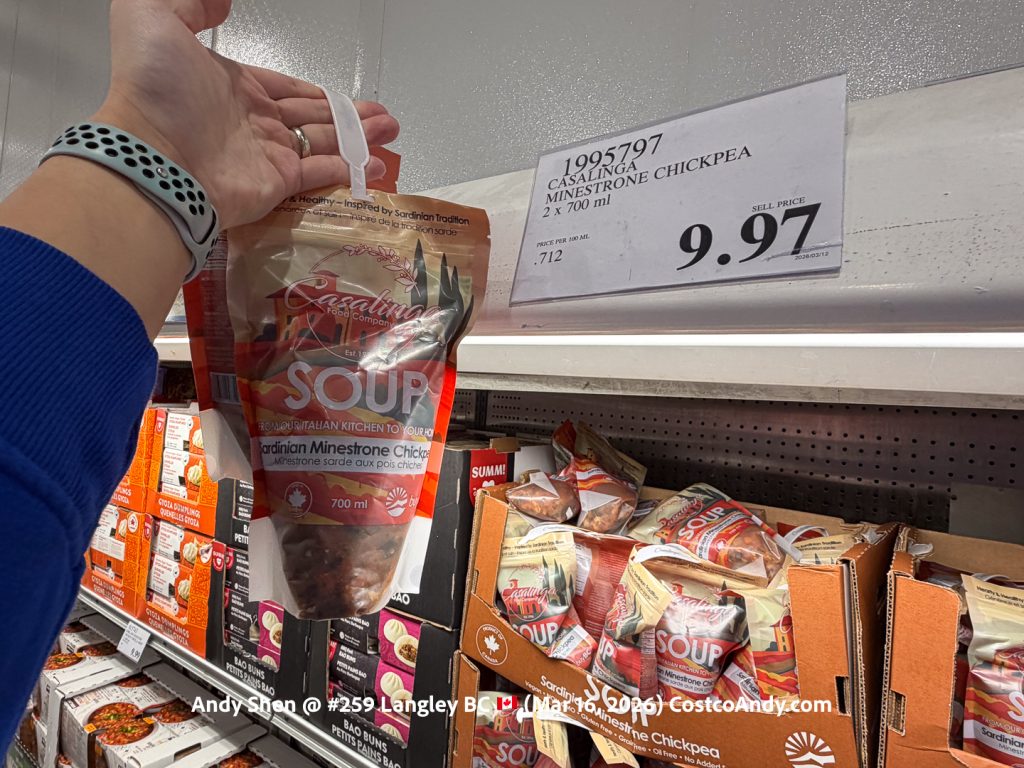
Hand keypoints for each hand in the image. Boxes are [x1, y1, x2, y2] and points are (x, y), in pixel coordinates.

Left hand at [96, 0, 399, 228]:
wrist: (154, 158)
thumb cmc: (154, 88)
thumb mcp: (154, 17)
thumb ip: (191, 3)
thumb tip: (225, 1)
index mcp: (233, 86)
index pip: (286, 88)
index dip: (317, 92)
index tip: (346, 96)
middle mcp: (254, 121)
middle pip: (313, 116)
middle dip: (350, 116)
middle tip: (383, 117)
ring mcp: (268, 154)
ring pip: (324, 143)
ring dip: (359, 138)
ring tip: (391, 131)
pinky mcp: (278, 183)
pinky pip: (320, 174)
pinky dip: (350, 170)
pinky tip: (375, 165)